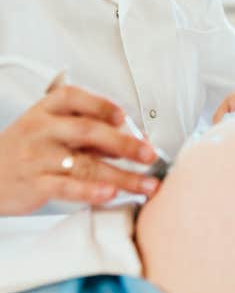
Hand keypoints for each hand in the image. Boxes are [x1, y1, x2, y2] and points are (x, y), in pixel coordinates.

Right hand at [0, 85, 160, 215]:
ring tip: (146, 184)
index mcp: (47, 111)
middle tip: (149, 154)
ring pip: (85, 164)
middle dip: (124, 143)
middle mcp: (42, 130)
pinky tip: (111, 193)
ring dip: (122, 176)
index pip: (74, 98)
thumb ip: (91, 132)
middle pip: (87, 131)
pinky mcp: (35, 184)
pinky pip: (67, 187)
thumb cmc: (28, 149)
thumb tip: (136, 139)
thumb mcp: (52, 129)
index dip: (101, 105)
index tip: (124, 116)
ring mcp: (37, 158)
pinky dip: (91, 191)